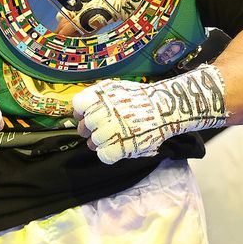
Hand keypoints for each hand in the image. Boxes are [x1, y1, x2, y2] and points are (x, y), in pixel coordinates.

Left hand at [71, 65, 227, 164]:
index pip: (77, 107)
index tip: (91, 115)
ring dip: (102, 143)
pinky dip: (110, 154)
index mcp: (98, 97)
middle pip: (83, 128)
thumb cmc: (140, 98)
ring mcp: (108, 132)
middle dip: (92, 129)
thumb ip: (96, 97)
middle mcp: (100, 114)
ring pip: (92, 144)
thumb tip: (79, 110)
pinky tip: (120, 146)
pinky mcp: (117, 148)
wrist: (165, 108)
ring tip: (118, 137)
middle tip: (107, 128)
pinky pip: (103, 156)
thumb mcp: (115, 88)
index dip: (82, 113)